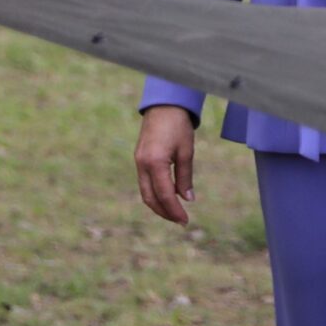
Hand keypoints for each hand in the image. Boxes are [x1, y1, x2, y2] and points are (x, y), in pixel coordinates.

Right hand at [135, 104, 196, 225]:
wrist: (164, 105)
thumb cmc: (178, 125)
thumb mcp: (186, 151)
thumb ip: (185, 177)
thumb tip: (187, 199)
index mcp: (155, 162)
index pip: (164, 195)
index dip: (175, 210)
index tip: (186, 221)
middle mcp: (143, 164)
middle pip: (150, 198)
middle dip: (165, 212)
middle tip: (180, 221)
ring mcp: (138, 161)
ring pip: (145, 192)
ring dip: (158, 205)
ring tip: (174, 212)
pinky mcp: (139, 158)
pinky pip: (144, 183)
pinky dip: (154, 193)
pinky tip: (167, 197)